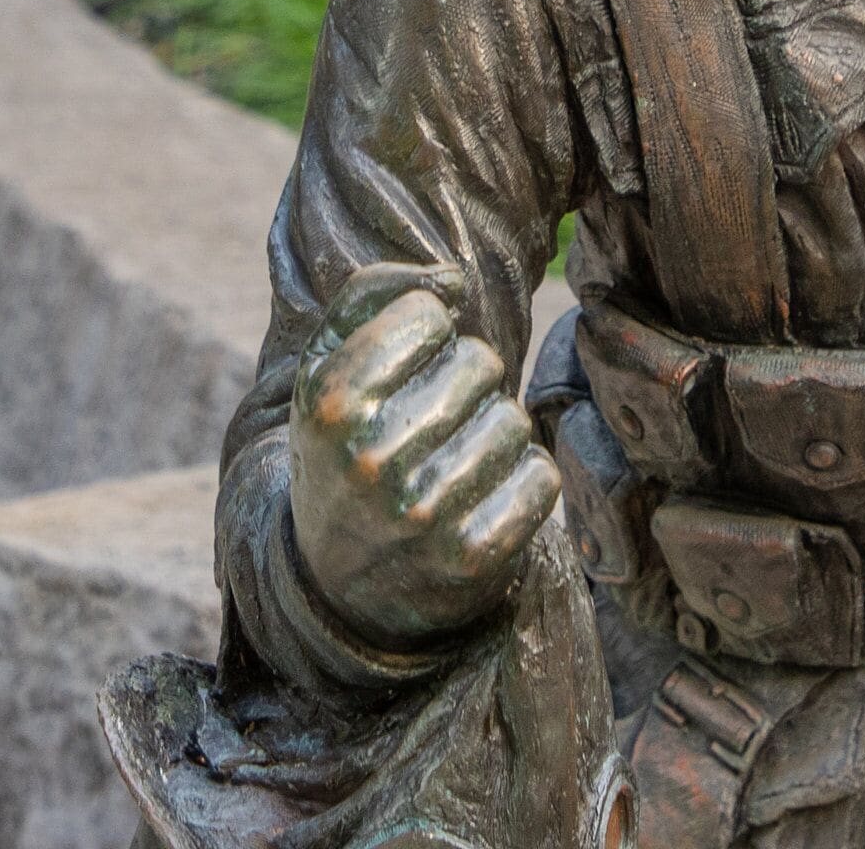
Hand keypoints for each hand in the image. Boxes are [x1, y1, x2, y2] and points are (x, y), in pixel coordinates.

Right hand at [288, 266, 561, 651]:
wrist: (338, 584)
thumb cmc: (341, 450)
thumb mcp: (325, 367)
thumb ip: (373, 294)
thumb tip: (451, 280)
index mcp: (332, 403)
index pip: (428, 314)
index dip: (424, 334)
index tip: (401, 369)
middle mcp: (373, 459)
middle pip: (481, 363)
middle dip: (465, 382)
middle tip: (431, 422)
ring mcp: (426, 513)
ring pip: (514, 420)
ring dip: (493, 433)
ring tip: (453, 460)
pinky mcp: (475, 554)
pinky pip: (540, 476)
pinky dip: (521, 481)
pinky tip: (481, 497)